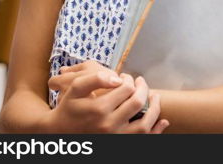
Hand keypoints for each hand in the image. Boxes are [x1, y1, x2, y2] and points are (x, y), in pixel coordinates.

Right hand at [47, 62, 168, 132]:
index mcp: (99, 109)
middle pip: (137, 103)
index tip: (125, 77)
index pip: (126, 89)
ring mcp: (116, 138)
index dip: (129, 79)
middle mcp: (109, 125)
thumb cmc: (69, 108)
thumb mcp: (76, 88)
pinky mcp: (119, 145)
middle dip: (143, 89)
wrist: (60, 133)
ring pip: (144, 124)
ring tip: (155, 97)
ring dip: (154, 109)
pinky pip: (143, 140)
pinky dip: (156, 131)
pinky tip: (163, 121)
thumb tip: (117, 77)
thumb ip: (95, 79)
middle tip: (140, 82)